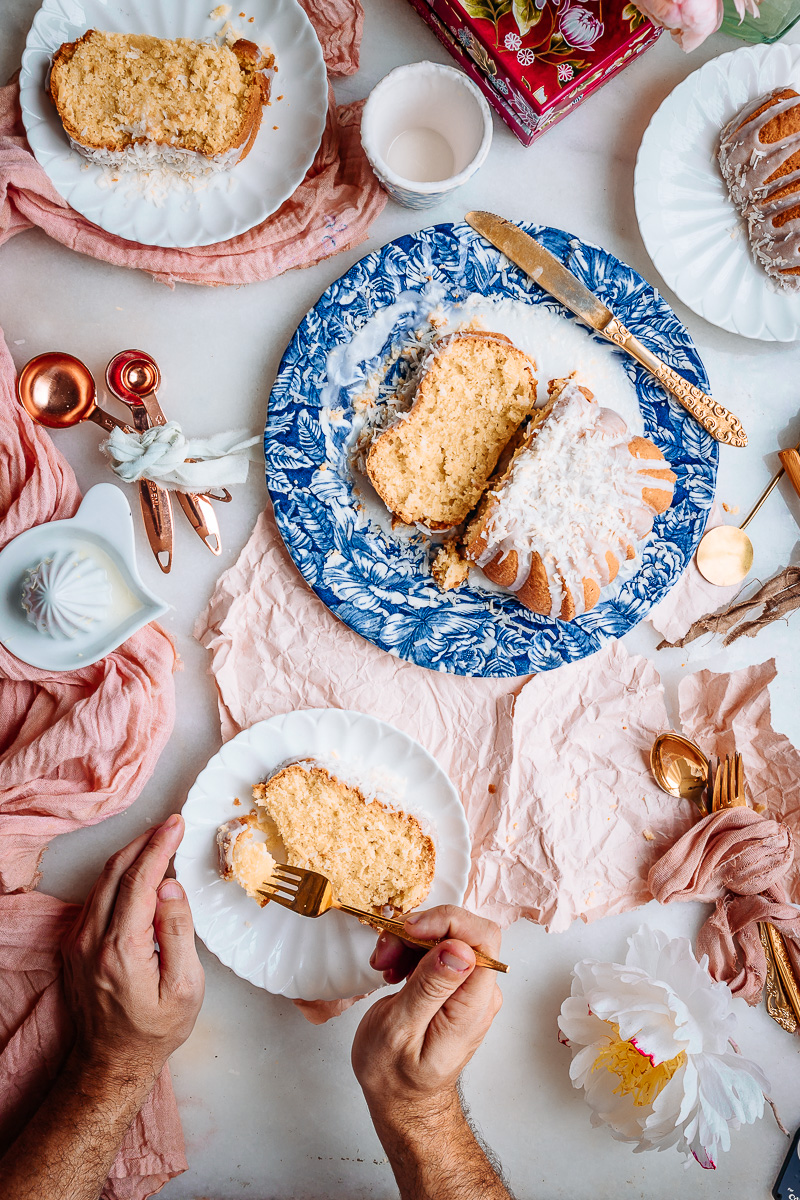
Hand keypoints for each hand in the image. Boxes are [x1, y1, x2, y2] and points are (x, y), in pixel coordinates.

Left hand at [61, 814, 204, 1085]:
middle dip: (145, 840)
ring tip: (158, 839)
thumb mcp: (185, 987)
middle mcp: (92, 940)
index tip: (177, 825)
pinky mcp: (74, 945)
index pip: (140, 879)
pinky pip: (95, 896)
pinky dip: (118, 874)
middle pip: (116, 871)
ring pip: (102, 880)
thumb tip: (170, 886)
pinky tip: (138, 871)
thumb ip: (178, 931)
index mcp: (122, 949)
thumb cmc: (155, 1029)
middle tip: (171, 825)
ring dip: (130, 854)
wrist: (112, 1061)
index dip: (160, 846)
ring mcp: (78, 942)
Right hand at [351, 905, 502, 1127]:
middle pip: (461, 931)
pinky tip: (392, 970)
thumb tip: (459, 949)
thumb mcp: (400, 1030)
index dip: (446, 921)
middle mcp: (479, 991)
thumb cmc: (395, 1074)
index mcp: (473, 1003)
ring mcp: (467, 987)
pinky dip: (410, 950)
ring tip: (384, 966)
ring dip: (409, 941)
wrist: (400, 1097)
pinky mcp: (453, 984)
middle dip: (420, 930)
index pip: (482, 937)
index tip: (408, 929)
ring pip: (445, 936)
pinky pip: (437, 949)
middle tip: (385, 953)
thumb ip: (430, 988)